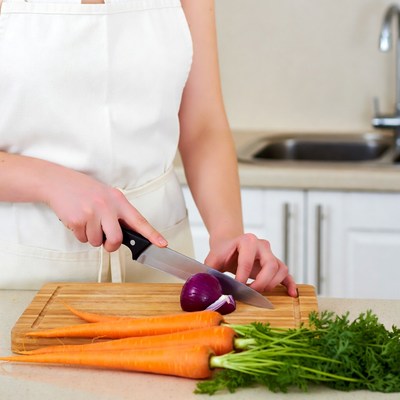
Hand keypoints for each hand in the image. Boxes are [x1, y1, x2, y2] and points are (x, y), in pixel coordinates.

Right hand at [45, 167, 166, 251]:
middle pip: (117, 239)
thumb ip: (118, 213)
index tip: (163, 244)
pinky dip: (80, 234)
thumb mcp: (107, 196)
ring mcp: (92, 213)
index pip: (139, 220)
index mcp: (119, 200)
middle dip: (111, 246)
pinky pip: (83, 239)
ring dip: (91, 237)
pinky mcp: (77, 220)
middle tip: (105, 242)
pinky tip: (77, 220)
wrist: (58, 182)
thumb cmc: (85, 191)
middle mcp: (107, 206)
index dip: (152, 234)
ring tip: (86, 220)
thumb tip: (126, 234)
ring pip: (97, 242)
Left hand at [204, 233, 296, 296]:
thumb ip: (209, 270)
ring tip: (259, 292)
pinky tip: (291, 294)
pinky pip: (287, 274)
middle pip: (270, 264)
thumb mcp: (212, 259)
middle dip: (261, 282)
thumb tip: (207, 284)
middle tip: (250, 292)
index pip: (248, 260)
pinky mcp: (275, 264)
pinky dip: (290, 284)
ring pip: (280, 269)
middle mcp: (263, 246)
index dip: (242, 276)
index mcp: (247, 241)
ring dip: (272, 284)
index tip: (237, 287)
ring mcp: (271, 254)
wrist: (229, 245)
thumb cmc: (222, 252)